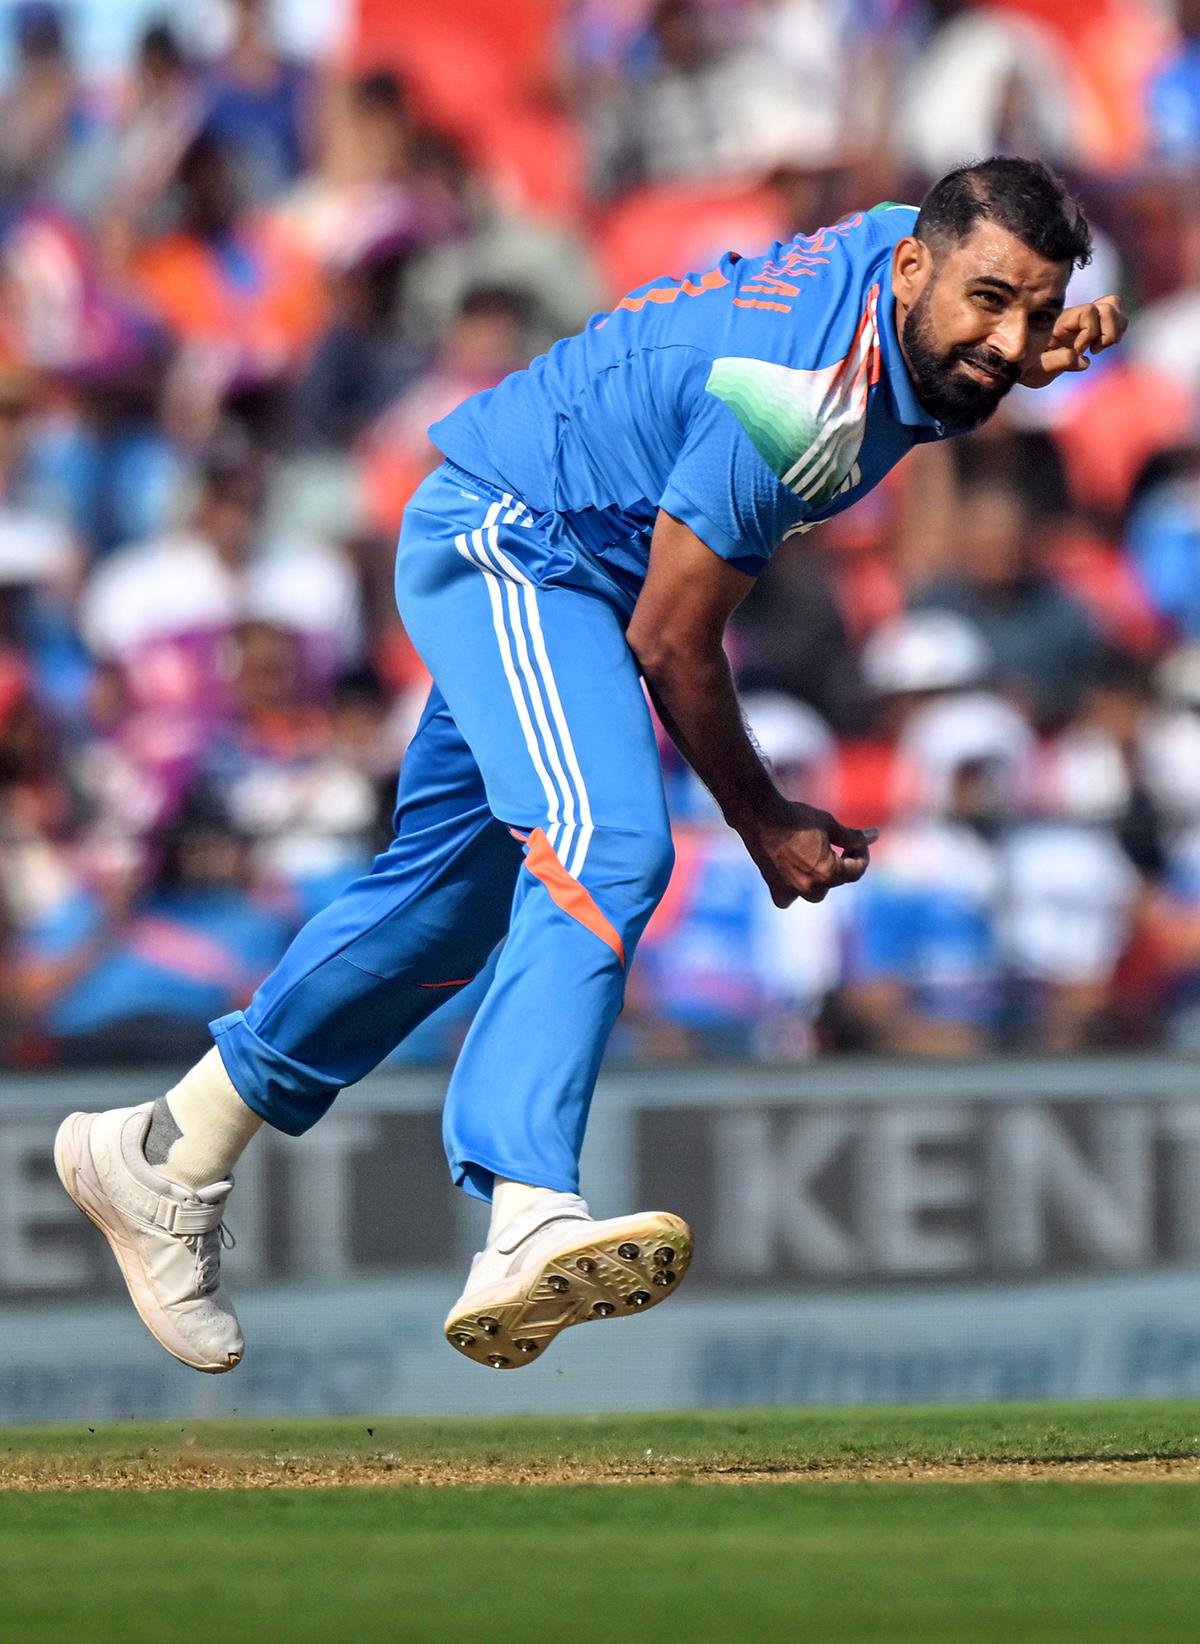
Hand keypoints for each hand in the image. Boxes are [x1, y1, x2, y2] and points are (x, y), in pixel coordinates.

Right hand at [742, 801, 878, 906]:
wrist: (760, 817)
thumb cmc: (798, 818)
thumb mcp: (830, 824)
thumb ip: (853, 836)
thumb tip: (875, 836)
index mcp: (829, 873)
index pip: (856, 871)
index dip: (862, 855)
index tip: (859, 843)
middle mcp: (811, 887)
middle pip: (837, 881)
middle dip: (842, 865)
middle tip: (840, 846)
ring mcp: (791, 890)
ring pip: (816, 894)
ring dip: (822, 881)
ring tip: (819, 861)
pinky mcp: (774, 887)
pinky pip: (788, 898)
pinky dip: (793, 891)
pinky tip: (795, 877)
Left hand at [1020, 295, 1126, 388]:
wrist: (1020, 365)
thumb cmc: (1025, 368)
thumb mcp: (1037, 369)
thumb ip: (1059, 362)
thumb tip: (1085, 361)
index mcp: (1060, 322)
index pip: (1088, 312)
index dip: (1089, 332)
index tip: (1078, 351)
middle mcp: (1074, 316)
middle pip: (1109, 304)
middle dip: (1108, 330)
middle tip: (1093, 350)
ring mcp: (1084, 320)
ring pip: (1113, 307)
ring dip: (1114, 330)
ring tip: (1098, 348)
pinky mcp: (1091, 327)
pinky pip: (1114, 318)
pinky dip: (1115, 331)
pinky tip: (1099, 347)